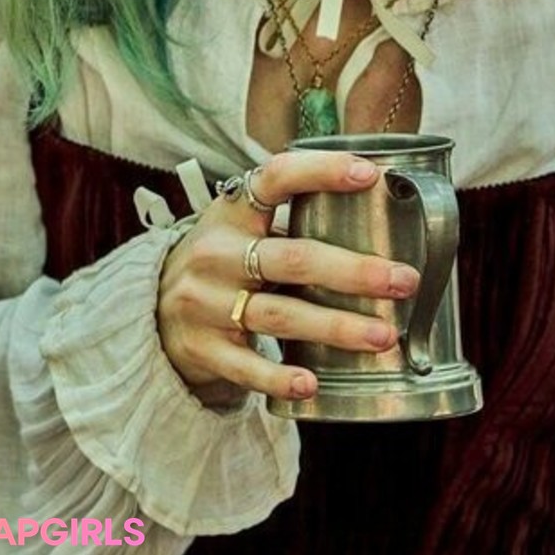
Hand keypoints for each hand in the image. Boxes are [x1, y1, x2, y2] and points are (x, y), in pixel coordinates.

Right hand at [157, 150, 419, 404]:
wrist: (151, 311)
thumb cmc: (221, 260)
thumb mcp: (240, 225)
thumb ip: (292, 217)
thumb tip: (378, 206)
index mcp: (233, 211)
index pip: (277, 177)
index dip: (323, 170)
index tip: (370, 175)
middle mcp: (218, 253)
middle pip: (294, 258)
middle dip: (354, 270)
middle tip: (403, 280)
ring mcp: (207, 303)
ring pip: (281, 315)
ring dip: (337, 327)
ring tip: (384, 336)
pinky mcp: (204, 349)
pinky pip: (246, 367)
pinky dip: (279, 377)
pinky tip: (312, 384)